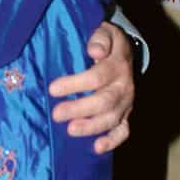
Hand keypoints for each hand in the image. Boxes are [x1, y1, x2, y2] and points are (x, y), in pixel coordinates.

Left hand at [48, 21, 133, 154]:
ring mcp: (126, 102)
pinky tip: (97, 148)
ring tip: (70, 130)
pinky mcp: (126, 115)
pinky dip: (113, 141)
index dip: (76, 84)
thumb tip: (95, 51)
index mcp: (118, 65)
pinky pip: (123, 131)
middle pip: (104, 101)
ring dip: (91, 127)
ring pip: (112, 118)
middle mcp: (124, 86)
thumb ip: (100, 38)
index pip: (97, 77)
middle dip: (80, 109)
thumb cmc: (106, 42)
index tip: (53, 89)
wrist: (124, 52)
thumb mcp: (105, 32)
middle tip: (56, 114)